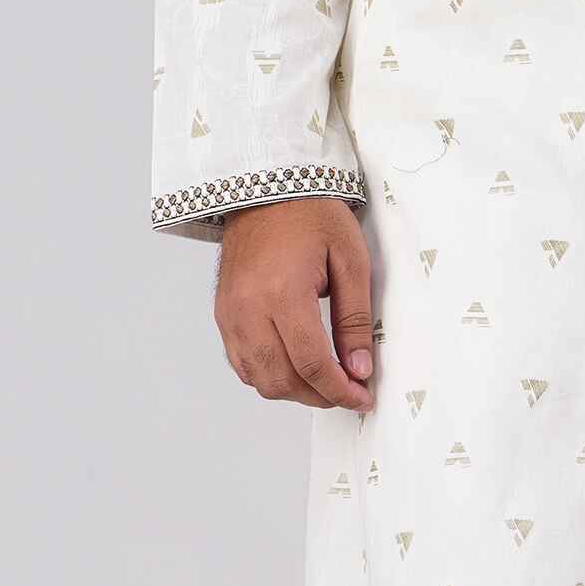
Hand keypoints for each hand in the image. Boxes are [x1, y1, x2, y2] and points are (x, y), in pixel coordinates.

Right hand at [214, 198, 378, 410]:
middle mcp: (248, 309)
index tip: (361, 396)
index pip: (311, 364)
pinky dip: (268, 374)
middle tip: (348, 392)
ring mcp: (230, 314)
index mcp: (282, 293)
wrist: (265, 188)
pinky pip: (242, 362)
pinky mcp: (223, 314)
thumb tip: (359, 367)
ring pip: (258, 379)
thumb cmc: (310, 215)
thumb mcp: (350, 260)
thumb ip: (355, 319)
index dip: (340, 390)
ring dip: (293, 390)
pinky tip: (294, 366)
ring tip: (324, 381)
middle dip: (319, 396)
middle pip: (281, 380)